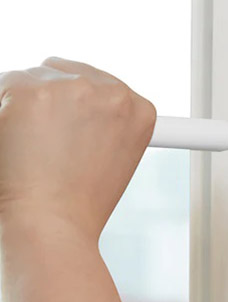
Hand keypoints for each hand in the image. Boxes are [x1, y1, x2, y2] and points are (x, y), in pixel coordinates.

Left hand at [0, 57, 155, 240]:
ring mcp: (73, 89)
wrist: (53, 227)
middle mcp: (113, 93)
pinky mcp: (30, 91)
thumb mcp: (114, 159)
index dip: (76, 107)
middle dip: (48, 101)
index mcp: (140, 110)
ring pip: (30, 78)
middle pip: (64, 73)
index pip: (100, 86)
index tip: (67, 125)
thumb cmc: (79, 205)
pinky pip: (3, 86)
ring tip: (30, 150)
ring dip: (23, 106)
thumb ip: (107, 125)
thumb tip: (87, 107)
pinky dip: (1, 111)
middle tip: (43, 143)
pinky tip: (12, 143)